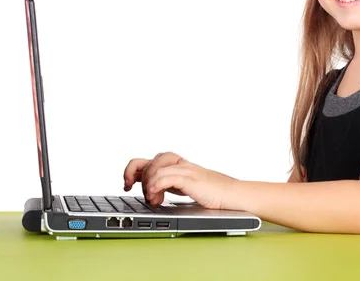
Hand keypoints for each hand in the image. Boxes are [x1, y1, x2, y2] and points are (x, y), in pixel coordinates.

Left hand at [123, 152, 238, 210]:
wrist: (234, 195)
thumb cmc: (212, 193)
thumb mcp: (184, 187)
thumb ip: (169, 184)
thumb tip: (150, 192)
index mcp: (175, 166)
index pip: (147, 160)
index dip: (131, 170)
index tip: (125, 185)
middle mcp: (179, 165)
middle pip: (148, 160)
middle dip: (136, 176)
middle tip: (141, 193)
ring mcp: (186, 170)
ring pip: (156, 166)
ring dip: (149, 184)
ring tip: (154, 199)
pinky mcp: (192, 178)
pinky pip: (168, 176)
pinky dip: (157, 184)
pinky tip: (156, 195)